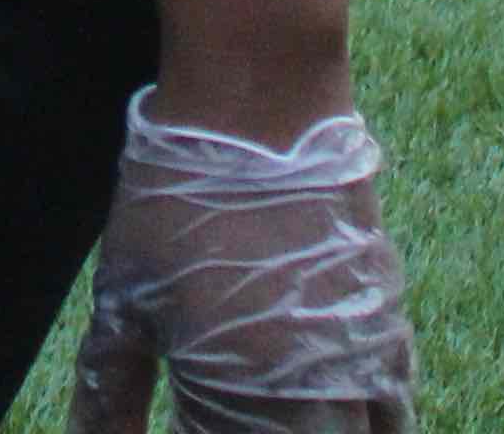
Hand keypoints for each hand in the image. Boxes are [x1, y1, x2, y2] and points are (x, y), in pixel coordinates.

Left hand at [69, 95, 414, 433]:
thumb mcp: (126, 297)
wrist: (261, 101)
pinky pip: (393, 402)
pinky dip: (368, 421)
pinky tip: (333, 413)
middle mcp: (319, 392)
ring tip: (263, 416)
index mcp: (245, 399)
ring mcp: (365, 352)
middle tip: (210, 416)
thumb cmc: (179, 198)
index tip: (176, 427)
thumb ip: (111, 390)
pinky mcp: (388, 312)